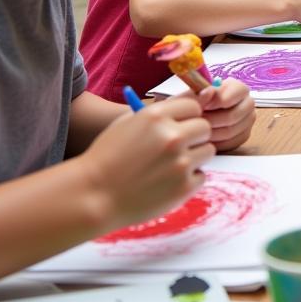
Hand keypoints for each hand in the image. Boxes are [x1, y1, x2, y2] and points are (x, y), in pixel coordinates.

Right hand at [84, 96, 213, 230]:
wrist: (92, 196)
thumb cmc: (107, 158)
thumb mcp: (127, 124)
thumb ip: (159, 113)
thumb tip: (188, 105)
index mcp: (156, 116)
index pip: (194, 106)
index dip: (188, 116)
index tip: (181, 125)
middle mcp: (172, 136)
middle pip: (205, 127)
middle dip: (195, 136)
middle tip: (179, 147)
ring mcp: (180, 163)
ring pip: (208, 151)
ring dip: (195, 157)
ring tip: (171, 166)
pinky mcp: (184, 187)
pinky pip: (202, 176)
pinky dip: (190, 180)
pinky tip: (168, 183)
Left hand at [196, 79, 254, 152]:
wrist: (203, 112)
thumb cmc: (201, 100)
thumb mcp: (198, 93)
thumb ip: (202, 92)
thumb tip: (208, 92)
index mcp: (240, 89)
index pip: (238, 92)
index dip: (219, 100)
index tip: (204, 106)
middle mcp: (248, 104)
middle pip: (233, 116)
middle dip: (211, 120)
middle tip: (196, 121)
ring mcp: (248, 121)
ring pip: (230, 131)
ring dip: (210, 132)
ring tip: (197, 129)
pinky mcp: (243, 136)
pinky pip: (230, 143)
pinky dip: (215, 142)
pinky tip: (204, 137)